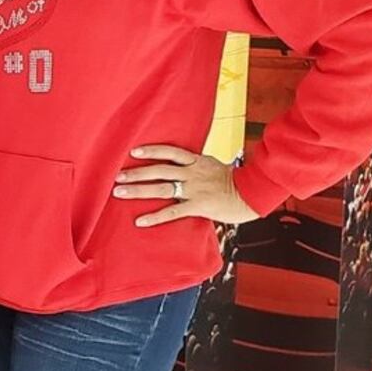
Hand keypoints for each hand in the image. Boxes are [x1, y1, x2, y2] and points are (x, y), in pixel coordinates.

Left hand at [114, 145, 260, 227]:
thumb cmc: (236, 182)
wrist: (254, 193)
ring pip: (161, 188)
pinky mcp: (198, 206)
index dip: (152, 150)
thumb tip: (187, 165)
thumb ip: (198, 166)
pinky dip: (155, 216)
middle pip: (159, 170)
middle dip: (137, 172)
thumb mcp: (216, 166)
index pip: (171, 152)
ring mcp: (195, 189)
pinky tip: (140, 220)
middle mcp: (193, 173)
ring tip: (120, 192)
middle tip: (117, 175)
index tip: (134, 151)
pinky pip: (172, 212)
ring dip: (138, 190)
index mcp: (198, 161)